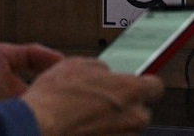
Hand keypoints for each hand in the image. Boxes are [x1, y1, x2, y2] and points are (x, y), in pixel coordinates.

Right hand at [22, 57, 164, 135]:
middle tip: (104, 104)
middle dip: (127, 108)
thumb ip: (101, 69)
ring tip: (87, 118)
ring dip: (113, 125)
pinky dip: (102, 135)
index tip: (137, 86)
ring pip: (126, 131)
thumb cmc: (55, 99)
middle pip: (141, 112)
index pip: (155, 86)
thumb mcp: (78, 65)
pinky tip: (83, 129)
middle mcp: (133, 118)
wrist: (37, 128)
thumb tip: (104, 73)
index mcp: (131, 90)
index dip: (144, 85)